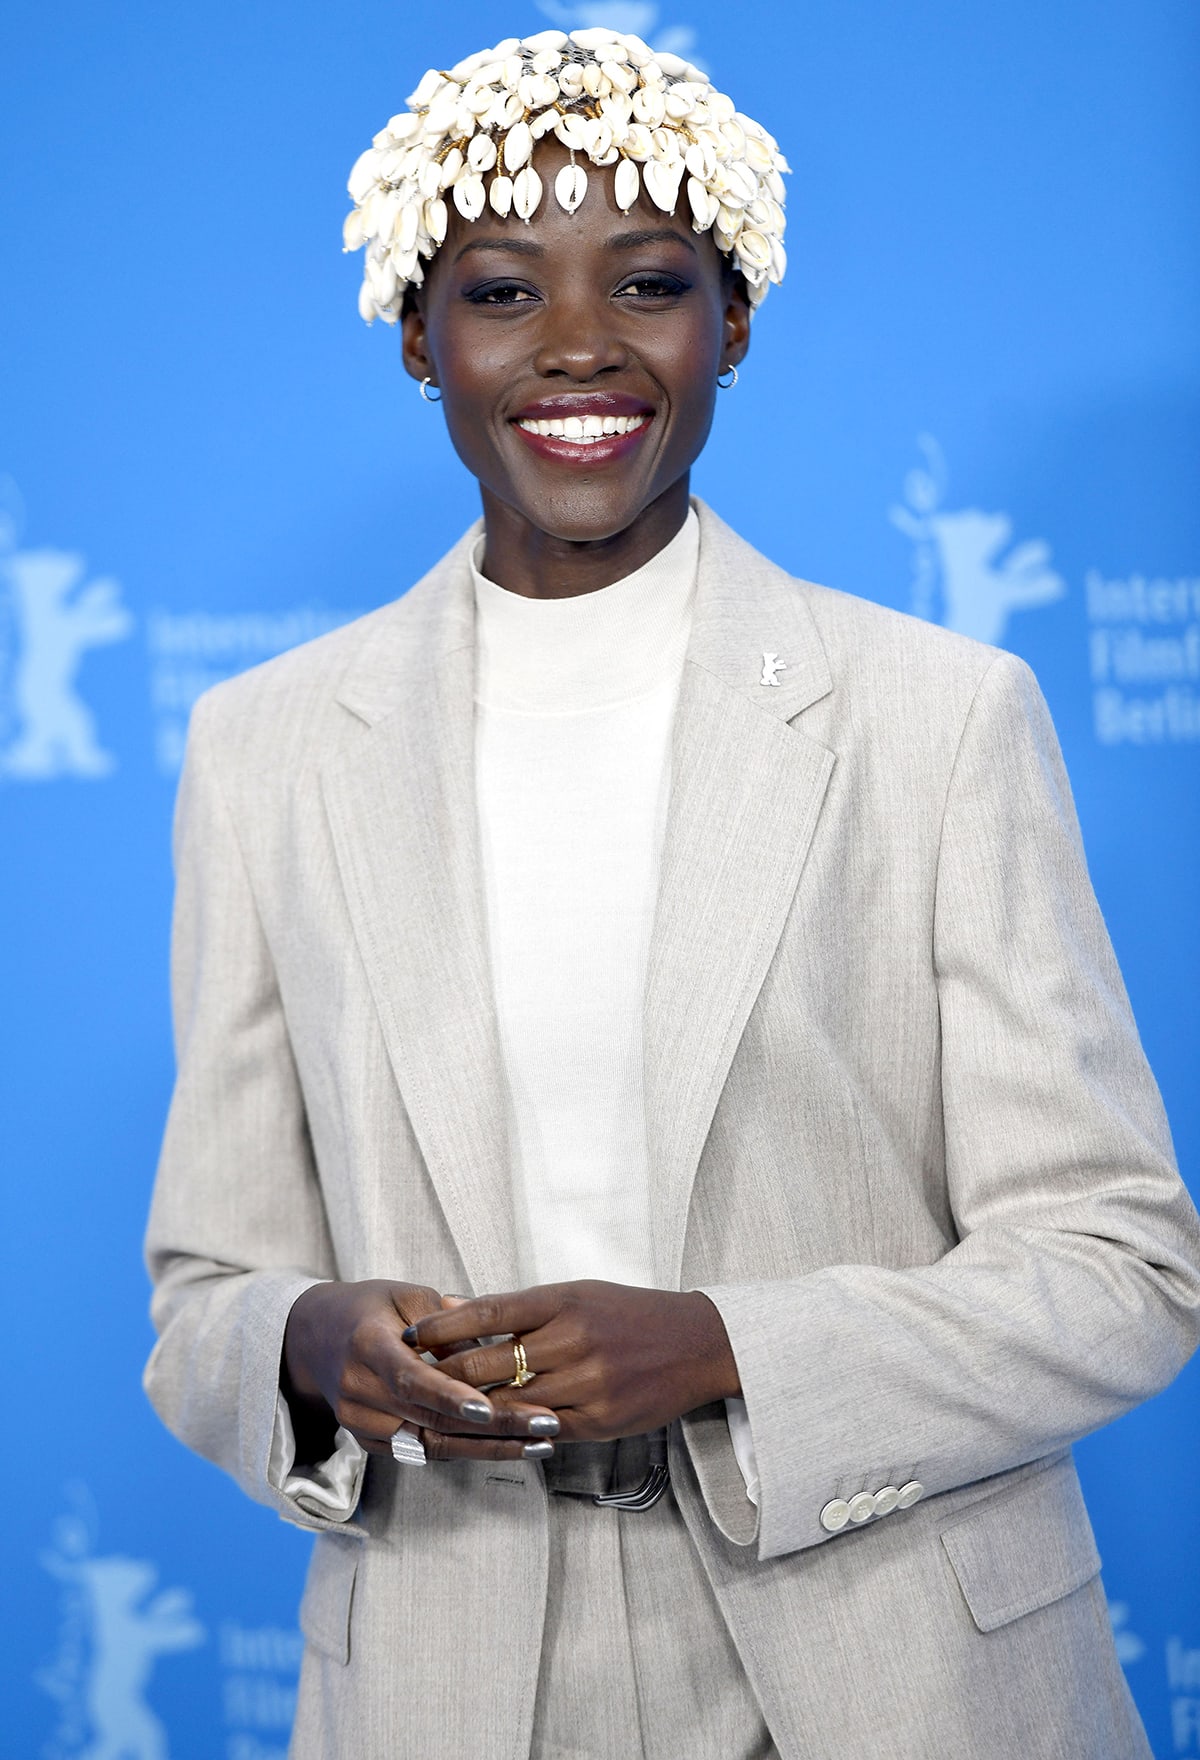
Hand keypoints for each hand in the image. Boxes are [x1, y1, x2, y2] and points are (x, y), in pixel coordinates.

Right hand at [281, 1280, 561, 1461]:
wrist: (315, 1338)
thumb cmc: (371, 1308)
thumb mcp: (407, 1296)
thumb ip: (449, 1319)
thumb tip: (494, 1341)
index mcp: (366, 1346)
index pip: (410, 1378)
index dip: (449, 1396)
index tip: (488, 1408)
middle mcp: (358, 1391)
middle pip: (430, 1417)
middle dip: (493, 1425)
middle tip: (546, 1424)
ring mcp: (361, 1422)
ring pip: (431, 1442)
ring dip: (489, 1445)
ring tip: (541, 1442)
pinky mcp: (370, 1442)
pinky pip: (424, 1450)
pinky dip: (467, 1449)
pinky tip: (511, 1445)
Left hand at [402, 1281, 740, 1441]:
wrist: (697, 1344)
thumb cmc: (631, 1314)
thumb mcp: (579, 1295)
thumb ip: (525, 1309)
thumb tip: (461, 1311)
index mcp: (564, 1301)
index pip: (488, 1311)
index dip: (444, 1324)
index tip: (411, 1333)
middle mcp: (572, 1341)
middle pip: (489, 1361)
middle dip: (445, 1372)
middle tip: (408, 1378)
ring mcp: (585, 1385)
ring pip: (508, 1404)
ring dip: (469, 1410)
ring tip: (433, 1413)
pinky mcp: (598, 1422)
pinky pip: (540, 1431)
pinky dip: (509, 1433)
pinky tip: (484, 1435)